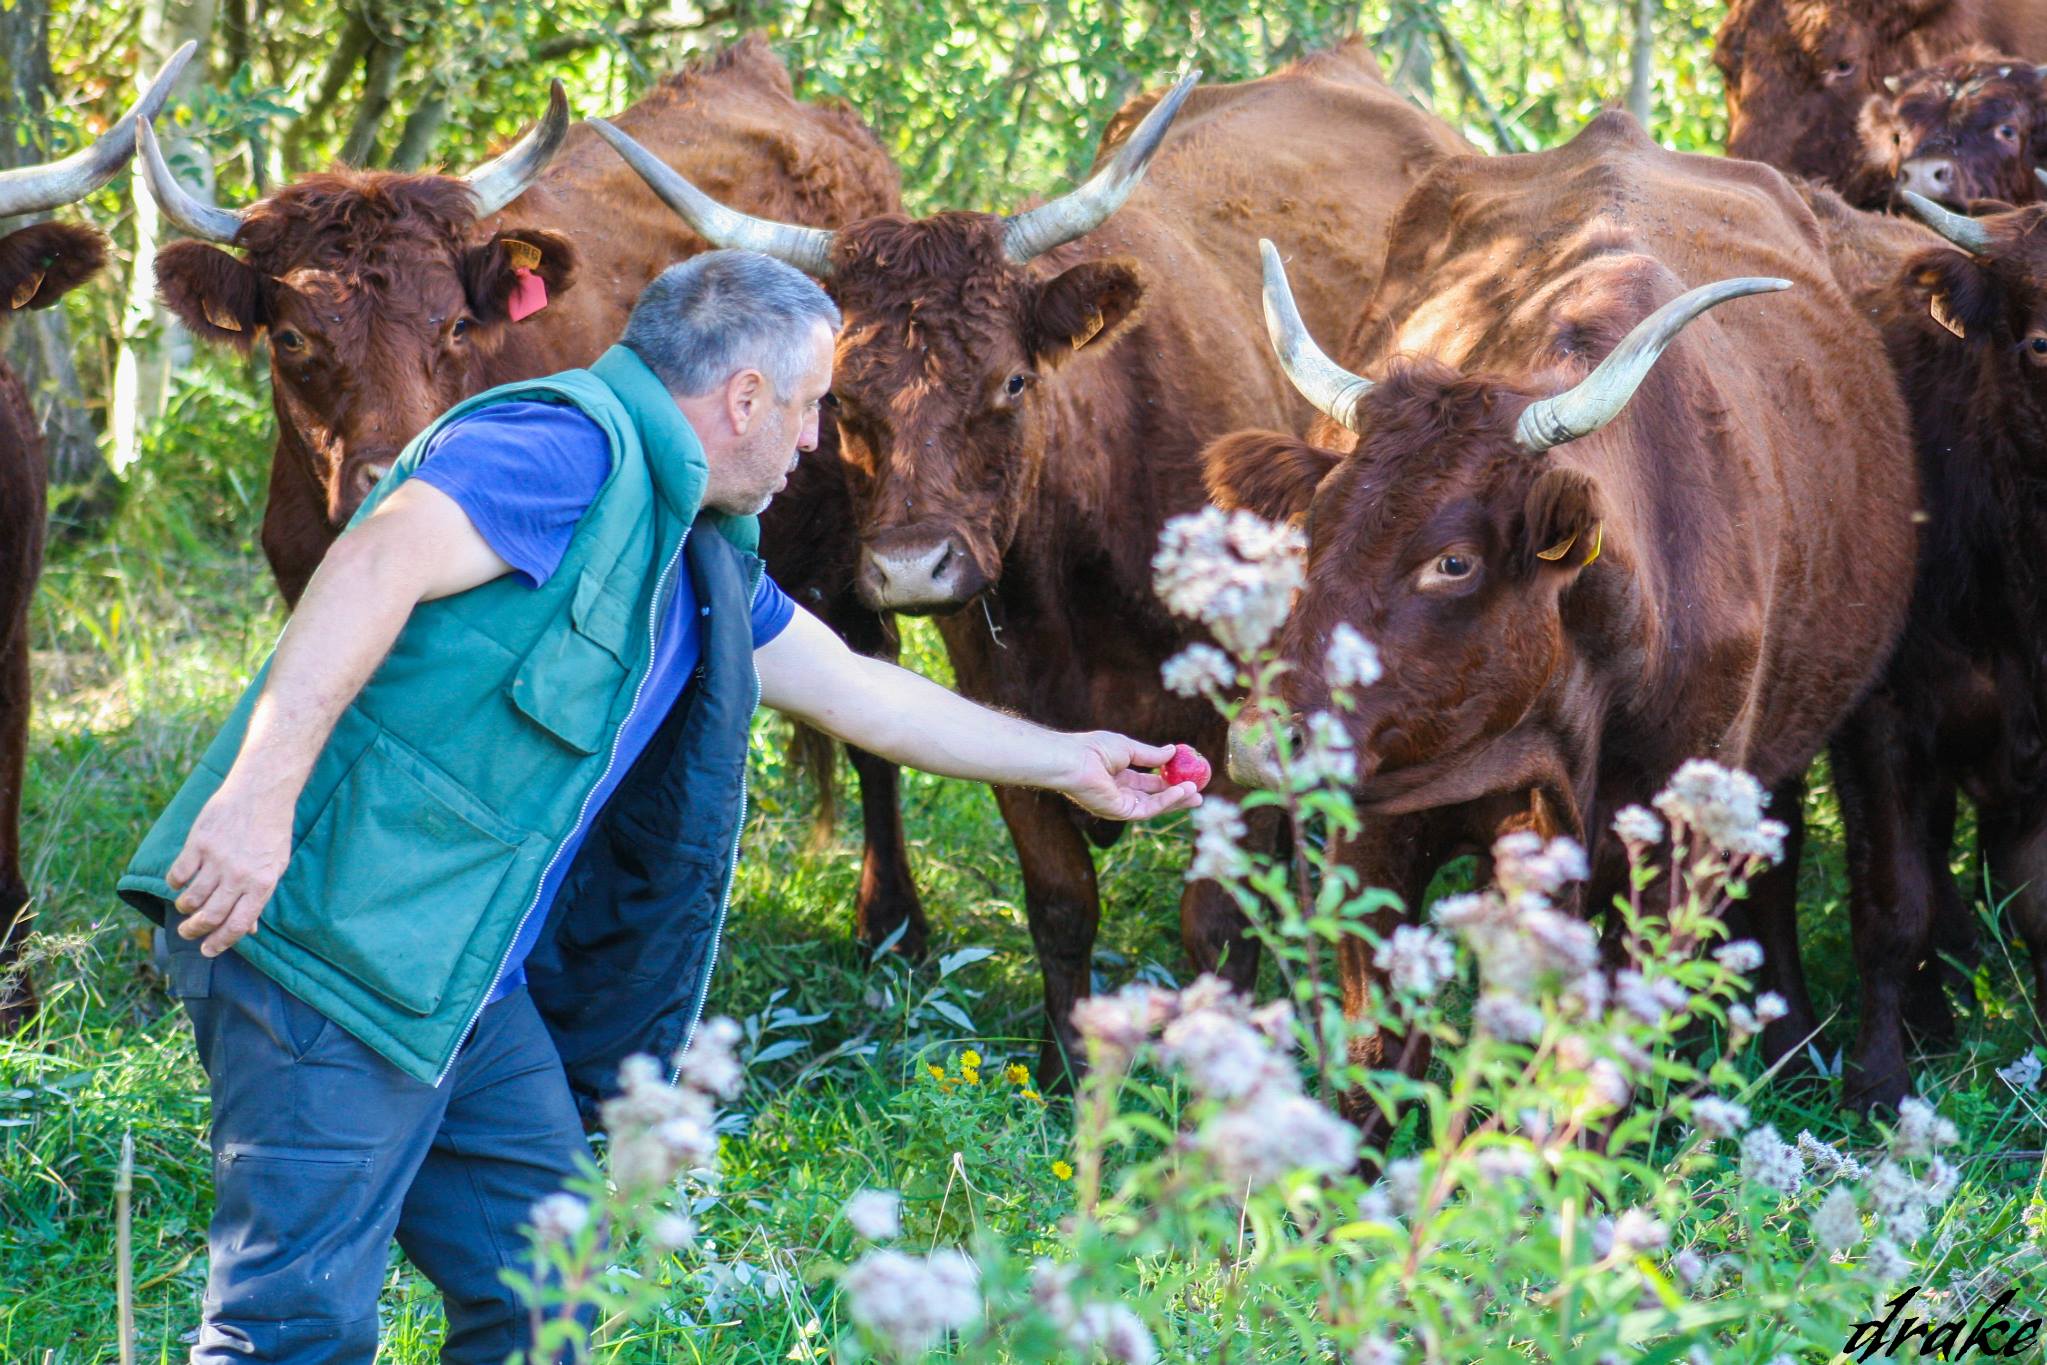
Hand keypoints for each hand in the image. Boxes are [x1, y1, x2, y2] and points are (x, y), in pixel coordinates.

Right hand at [167, 777, 295, 956]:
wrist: (261, 792)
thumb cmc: (271, 831)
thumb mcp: (275, 865)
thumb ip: (259, 897)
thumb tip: (249, 930)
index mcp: (262, 884)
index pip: (237, 925)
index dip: (220, 943)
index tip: (207, 951)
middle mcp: (239, 875)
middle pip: (210, 916)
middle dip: (195, 931)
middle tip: (187, 933)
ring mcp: (217, 860)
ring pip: (191, 898)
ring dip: (185, 908)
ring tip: (186, 908)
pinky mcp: (198, 844)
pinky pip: (178, 874)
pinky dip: (175, 883)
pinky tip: (179, 882)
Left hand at [1057, 732, 1202, 821]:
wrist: (1074, 759)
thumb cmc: (1094, 749)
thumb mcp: (1128, 747)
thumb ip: (1151, 754)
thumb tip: (1173, 751)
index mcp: (1119, 776)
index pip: (1148, 782)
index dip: (1168, 781)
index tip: (1188, 777)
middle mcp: (1120, 793)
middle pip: (1154, 797)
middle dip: (1177, 796)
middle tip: (1199, 792)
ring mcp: (1120, 804)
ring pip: (1154, 806)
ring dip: (1176, 799)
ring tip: (1197, 792)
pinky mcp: (1120, 812)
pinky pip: (1148, 809)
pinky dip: (1166, 801)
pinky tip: (1182, 791)